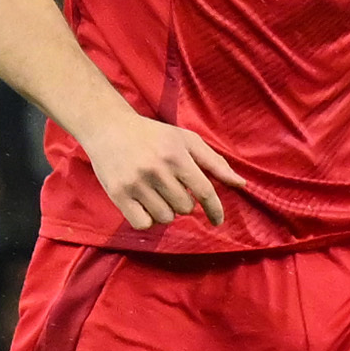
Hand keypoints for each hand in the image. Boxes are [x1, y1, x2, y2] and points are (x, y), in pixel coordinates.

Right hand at [77, 109, 246, 230]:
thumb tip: (241, 184)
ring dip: (166, 211)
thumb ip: (215, 163)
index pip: (204, 191)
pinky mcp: (117, 193)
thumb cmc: (154, 135)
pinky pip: (143, 223)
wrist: (108, 127)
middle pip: (185, 208)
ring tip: (157, 194)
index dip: (215, 209)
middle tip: (172, 188)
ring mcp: (135, 183)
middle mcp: (156, 170)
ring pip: (165, 217)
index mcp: (176, 156)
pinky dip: (148, 219)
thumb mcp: (186, 140)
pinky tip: (145, 205)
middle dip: (184, 202)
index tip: (217, 220)